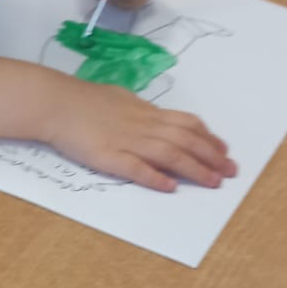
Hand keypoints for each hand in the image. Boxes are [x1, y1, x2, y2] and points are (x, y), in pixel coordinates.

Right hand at [46, 80, 237, 193]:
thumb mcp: (120, 99)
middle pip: (185, 140)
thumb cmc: (84, 100)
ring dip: (194, 169)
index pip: (186, 123)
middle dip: (212, 156)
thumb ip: (140, 112)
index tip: (224, 150)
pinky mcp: (108, 156)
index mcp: (146, 112)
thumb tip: (157, 119)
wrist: (55, 103)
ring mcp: (126, 141)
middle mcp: (142, 126)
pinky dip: (155, 177)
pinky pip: (136, 168)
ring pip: (169, 154)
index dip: (209, 138)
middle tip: (231, 171)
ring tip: (213, 182)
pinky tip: (170, 188)